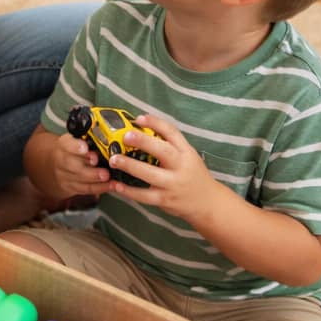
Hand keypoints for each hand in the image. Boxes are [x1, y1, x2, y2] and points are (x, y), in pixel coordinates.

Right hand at [43, 131, 114, 200]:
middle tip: (102, 170)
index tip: (85, 147)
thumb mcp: (76, 138)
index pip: (66, 144)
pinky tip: (112, 186)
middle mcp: (61, 160)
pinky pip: (86, 189)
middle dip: (88, 168)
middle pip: (71, 165)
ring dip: (96, 180)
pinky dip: (101, 188)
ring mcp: (64, 175)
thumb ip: (89, 137)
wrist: (54, 164)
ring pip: (79, 179)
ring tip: (109, 178)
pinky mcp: (70, 187)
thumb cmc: (72, 149)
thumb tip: (108, 134)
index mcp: (64, 144)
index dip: (75, 146)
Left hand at [106, 113, 220, 222]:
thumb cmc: (192, 175)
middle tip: (125, 136)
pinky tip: (116, 185)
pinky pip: (144, 196)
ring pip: (151, 174)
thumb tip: (141, 129)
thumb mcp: (187, 156)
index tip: (139, 118)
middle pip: (163, 151)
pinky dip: (129, 191)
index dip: (155, 123)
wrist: (207, 202)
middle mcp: (181, 166)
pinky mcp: (165, 200)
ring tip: (114, 160)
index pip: (172, 133)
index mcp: (186, 152)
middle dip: (143, 142)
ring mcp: (173, 184)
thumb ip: (170, 145)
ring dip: (130, 166)